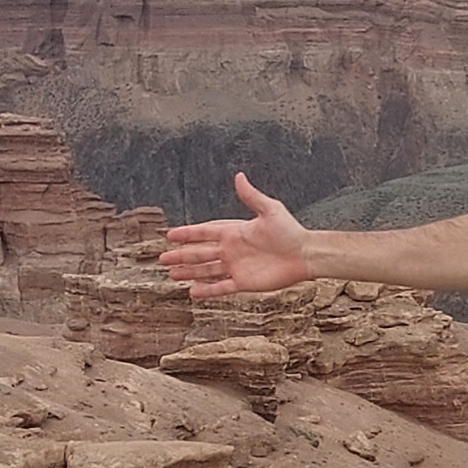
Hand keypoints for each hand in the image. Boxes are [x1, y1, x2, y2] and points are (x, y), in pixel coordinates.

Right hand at [157, 172, 313, 296]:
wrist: (305, 254)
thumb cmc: (290, 231)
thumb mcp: (270, 210)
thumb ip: (251, 196)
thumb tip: (238, 176)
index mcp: (235, 232)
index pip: (205, 232)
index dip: (188, 234)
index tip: (171, 234)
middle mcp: (232, 250)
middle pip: (201, 253)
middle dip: (181, 255)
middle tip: (162, 258)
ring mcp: (237, 267)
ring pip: (207, 270)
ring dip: (189, 272)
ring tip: (172, 274)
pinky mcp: (244, 282)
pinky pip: (221, 287)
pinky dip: (207, 290)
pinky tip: (192, 292)